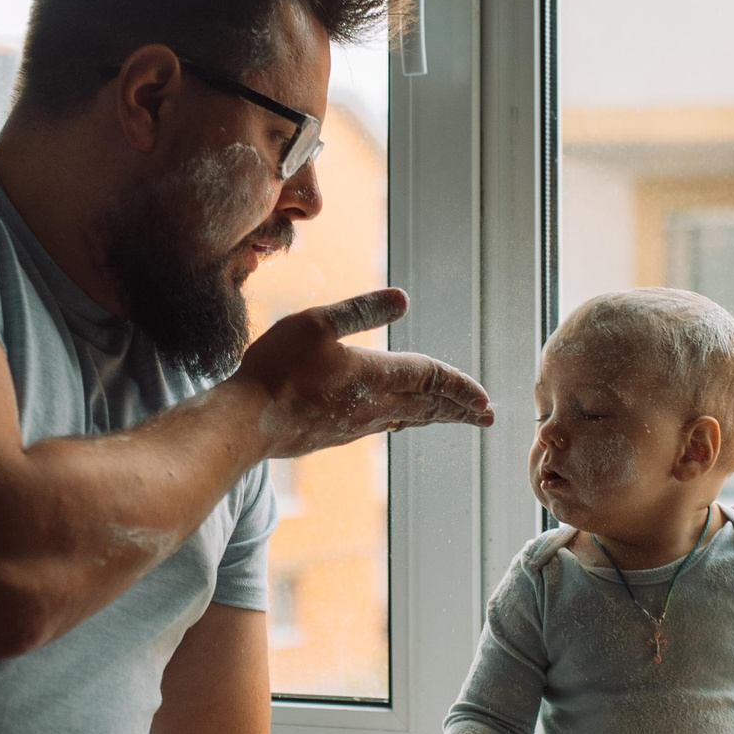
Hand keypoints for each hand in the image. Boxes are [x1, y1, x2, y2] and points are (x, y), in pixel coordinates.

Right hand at [234, 289, 492, 459]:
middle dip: (460, 408)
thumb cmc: (278, 368)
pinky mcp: (336, 434)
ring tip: (453, 417)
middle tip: (487, 416)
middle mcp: (375, 405)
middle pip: (428, 405)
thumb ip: (361, 311)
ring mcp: (356, 424)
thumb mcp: (317, 324)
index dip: (460, 385)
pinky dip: (405, 420)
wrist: (247, 422)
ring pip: (408, 418)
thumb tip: (403, 299)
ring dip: (435, 416)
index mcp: (377, 375)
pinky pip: (384, 425)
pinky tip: (400, 421)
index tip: (486, 399)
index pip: (432, 378)